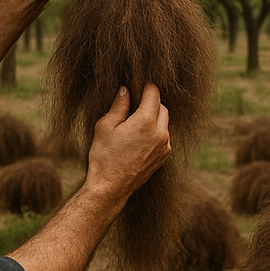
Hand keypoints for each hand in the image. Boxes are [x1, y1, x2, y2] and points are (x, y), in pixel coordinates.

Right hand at [84, 84, 170, 201]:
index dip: (146, 85)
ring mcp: (165, 146)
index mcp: (146, 122)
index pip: (153, 93)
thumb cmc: (104, 157)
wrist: (110, 188)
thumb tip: (125, 89)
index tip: (138, 83)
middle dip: (150, 101)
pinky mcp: (163, 157)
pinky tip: (139, 136)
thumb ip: (119, 105)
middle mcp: (161, 133)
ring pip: (164, 121)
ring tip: (134, 121)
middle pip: (162, 106)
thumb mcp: (105, 126)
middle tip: (134, 102)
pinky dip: (155, 130)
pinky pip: (164, 136)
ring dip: (154, 116)